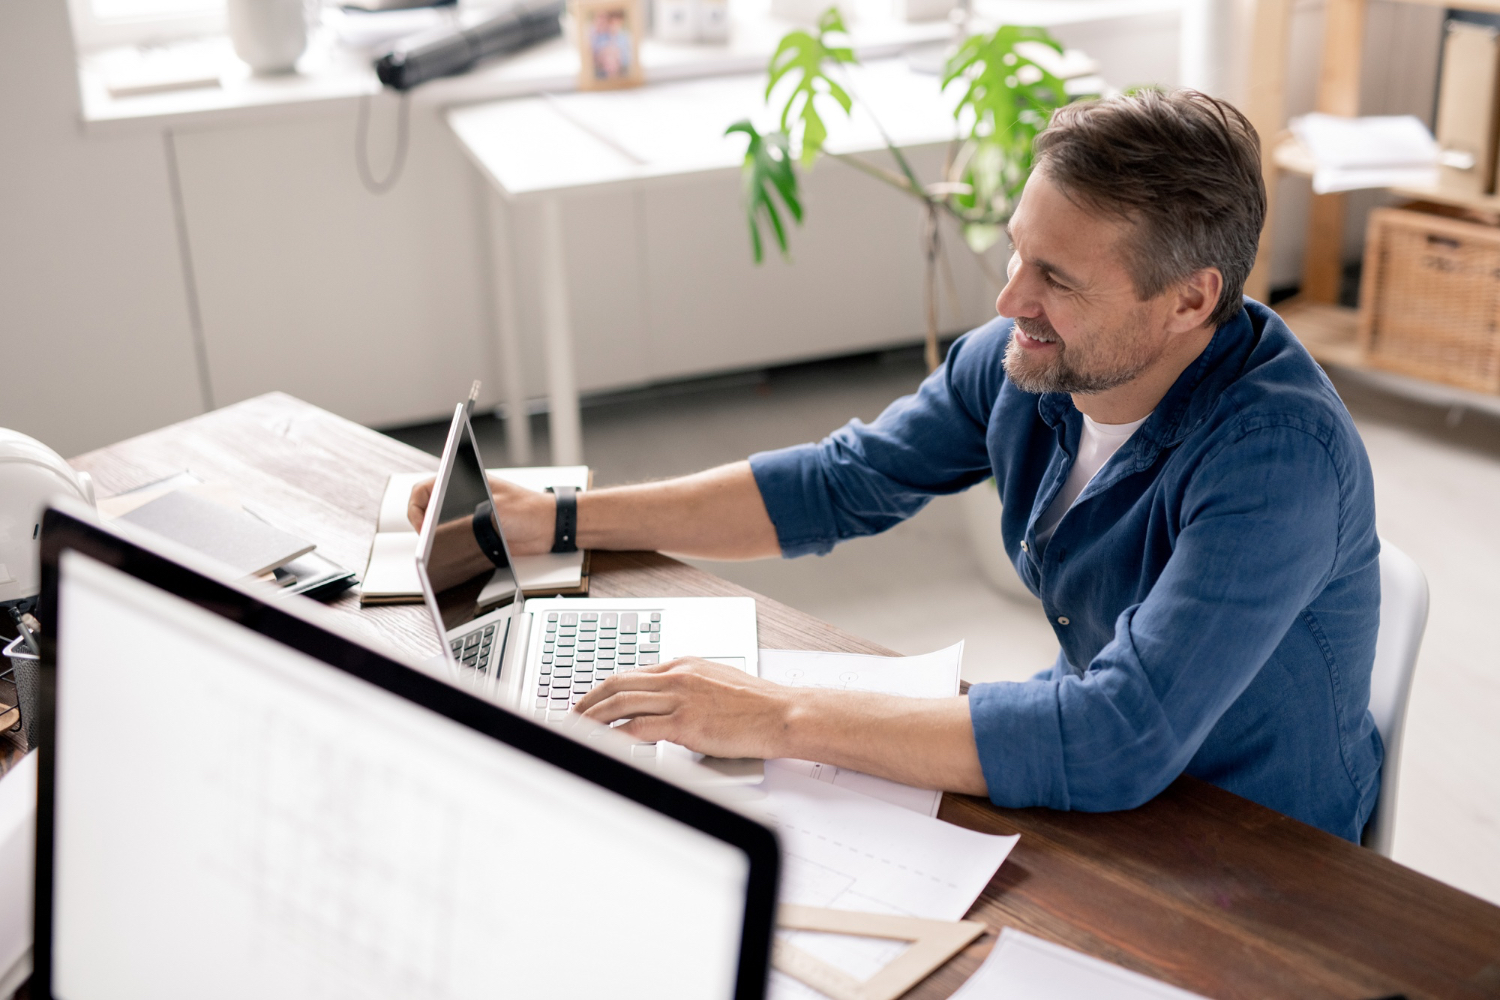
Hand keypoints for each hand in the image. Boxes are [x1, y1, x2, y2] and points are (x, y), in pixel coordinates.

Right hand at [405, 474, 556, 553]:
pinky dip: (447, 545)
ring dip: (434, 536)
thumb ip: (473, 514)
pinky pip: (451, 538)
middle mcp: (462, 496)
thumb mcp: (497, 510)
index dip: (416, 508)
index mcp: (465, 480)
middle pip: (427, 508)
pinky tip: (451, 552)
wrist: (549, 528)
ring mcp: (467, 513)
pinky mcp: (474, 530)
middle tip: (427, 540)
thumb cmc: (530, 510)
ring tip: (437, 548)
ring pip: (437, 524)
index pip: (424, 489)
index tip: (422, 526)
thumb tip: (449, 525)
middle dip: (423, 524)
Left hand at [574, 658, 793, 758]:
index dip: (605, 689)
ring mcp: (680, 698)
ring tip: (577, 731)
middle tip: (571, 716)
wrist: (782, 714)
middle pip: (618, 684)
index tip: (591, 703)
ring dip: (593, 718)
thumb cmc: (758, 705)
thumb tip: (667, 704)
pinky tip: (604, 744)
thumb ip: (689, 687)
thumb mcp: (719, 682)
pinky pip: (638, 728)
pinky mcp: (686, 723)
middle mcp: (678, 676)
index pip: (632, 674)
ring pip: (621, 703)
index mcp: (684, 665)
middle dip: (589, 701)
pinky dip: (615, 736)